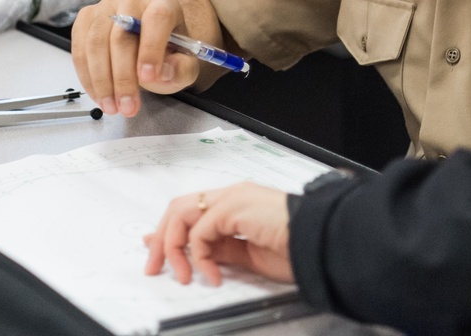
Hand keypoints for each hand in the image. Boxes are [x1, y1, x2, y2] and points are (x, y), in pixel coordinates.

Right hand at [70, 0, 200, 116]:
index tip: (149, 78)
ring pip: (96, 44)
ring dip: (102, 81)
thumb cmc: (168, 52)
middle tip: (128, 106)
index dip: (151, 49)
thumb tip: (162, 72)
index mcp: (163, 2)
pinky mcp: (85, 19)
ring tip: (113, 107)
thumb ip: (182, 69)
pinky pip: (79, 50)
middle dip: (123, 77)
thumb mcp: (185, 65)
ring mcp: (105, 6)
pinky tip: (100, 96)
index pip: (157, 19)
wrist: (150, 45)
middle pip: (122, 35)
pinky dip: (88, 77)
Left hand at [144, 183, 293, 284]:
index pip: (192, 210)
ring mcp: (231, 198)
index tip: (153, 251)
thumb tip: (193, 254)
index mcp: (237, 204)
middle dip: (161, 239)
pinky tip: (213, 276)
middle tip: (154, 267)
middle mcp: (231, 195)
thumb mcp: (248, 254)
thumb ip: (221, 250)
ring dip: (172, 247)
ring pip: (181, 214)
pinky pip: (199, 233)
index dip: (169, 231)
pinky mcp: (232, 207)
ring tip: (182, 275)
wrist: (317, 241)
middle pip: (179, 207)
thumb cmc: (294, 248)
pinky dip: (198, 258)